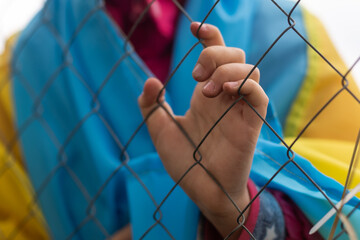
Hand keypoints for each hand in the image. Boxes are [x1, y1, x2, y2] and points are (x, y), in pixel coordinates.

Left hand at [138, 22, 267, 237]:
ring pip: (249, 68)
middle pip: (235, 54)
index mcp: (205, 94)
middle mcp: (225, 96)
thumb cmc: (185, 163)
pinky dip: (244, 84)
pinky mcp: (251, 123)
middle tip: (195, 75)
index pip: (216, 53)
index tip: (194, 28)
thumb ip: (151, 107)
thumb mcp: (161, 131)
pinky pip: (258, 94)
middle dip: (214, 53)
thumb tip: (150, 81)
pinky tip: (224, 91)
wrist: (201, 191)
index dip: (209, 35)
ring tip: (205, 90)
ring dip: (226, 69)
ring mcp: (239, 108)